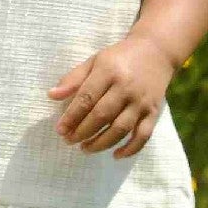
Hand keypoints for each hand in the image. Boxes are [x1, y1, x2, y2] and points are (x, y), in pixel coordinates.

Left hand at [48, 35, 173, 157]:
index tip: (60, 130)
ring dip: (101, 143)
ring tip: (85, 148)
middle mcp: (126, 87)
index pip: (86, 98)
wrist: (156, 51)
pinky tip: (116, 155)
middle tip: (69, 140)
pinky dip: (130, 149)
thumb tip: (51, 96)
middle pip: (102, 115)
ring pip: (120, 129)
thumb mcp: (95, 61)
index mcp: (108, 71)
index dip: (71, 116)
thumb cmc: (119, 57)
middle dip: (82, 132)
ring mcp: (141, 102)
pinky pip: (143, 136)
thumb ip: (74, 78)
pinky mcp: (154, 112)